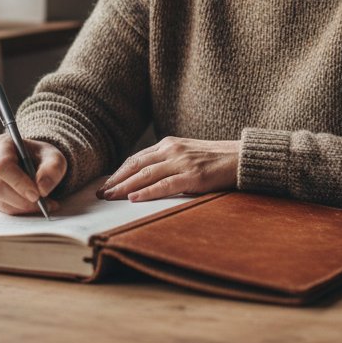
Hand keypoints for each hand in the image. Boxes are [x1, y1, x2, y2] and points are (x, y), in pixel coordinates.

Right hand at [0, 134, 66, 215]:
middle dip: (23, 199)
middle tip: (46, 204)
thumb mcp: (54, 157)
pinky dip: (21, 210)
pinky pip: (2, 208)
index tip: (37, 195)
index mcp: (2, 144)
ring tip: (46, 205)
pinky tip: (36, 206)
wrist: (36, 162)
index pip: (2, 165)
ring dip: (24, 207)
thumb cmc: (42, 156)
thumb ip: (52, 169)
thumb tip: (43, 189)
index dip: (18, 182)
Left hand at [99, 137, 239, 201]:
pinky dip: (148, 192)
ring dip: (125, 187)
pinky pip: (165, 185)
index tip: (106, 183)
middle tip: (100, 193)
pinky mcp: (193, 176)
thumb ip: (168, 161)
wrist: (240, 158)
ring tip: (110, 197)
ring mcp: (182, 162)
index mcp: (169, 144)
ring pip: (146, 175)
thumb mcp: (186, 154)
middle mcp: (172, 150)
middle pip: (136, 166)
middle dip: (116, 180)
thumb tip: (145, 178)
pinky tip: (134, 198)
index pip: (136, 159)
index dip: (119, 172)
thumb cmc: (214, 159)